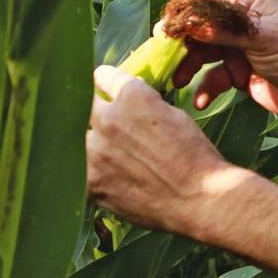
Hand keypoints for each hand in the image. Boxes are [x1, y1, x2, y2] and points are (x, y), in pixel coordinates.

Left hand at [86, 65, 251, 233]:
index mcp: (132, 96)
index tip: (102, 89)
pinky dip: (90, 172)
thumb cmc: (196, 157)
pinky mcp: (91, 182)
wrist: (200, 199)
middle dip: (92, 112)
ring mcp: (95, 152)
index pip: (103, 77)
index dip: (104, 83)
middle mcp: (108, 119)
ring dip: (88, 143)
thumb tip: (129, 107)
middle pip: (82, 106)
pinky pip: (79, 170)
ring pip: (77, 139)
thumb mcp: (174, 116)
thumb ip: (145, 106)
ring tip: (104, 155)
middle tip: (101, 122)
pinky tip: (106, 177)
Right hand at [172, 0, 277, 115]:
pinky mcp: (238, 74)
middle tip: (163, 60)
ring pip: (202, 55)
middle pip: (198, 30)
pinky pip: (213, 79)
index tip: (162, 33)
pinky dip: (205, 89)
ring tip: (177, 82)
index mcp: (245, 1)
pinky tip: (201, 101)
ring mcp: (237, 48)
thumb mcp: (262, 38)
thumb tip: (189, 24)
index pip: (205, 3)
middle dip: (181, 46)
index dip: (183, 17)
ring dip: (188, 69)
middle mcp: (238, 22)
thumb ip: (225, 31)